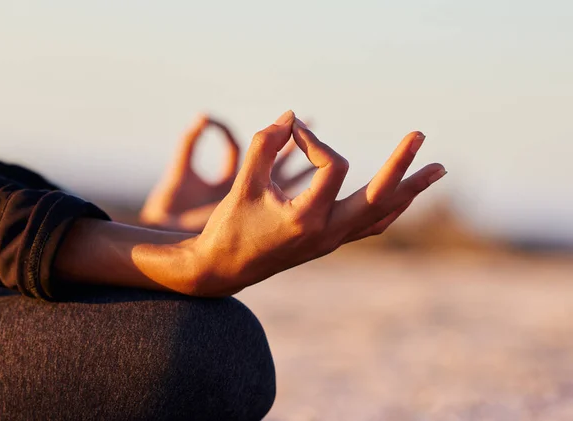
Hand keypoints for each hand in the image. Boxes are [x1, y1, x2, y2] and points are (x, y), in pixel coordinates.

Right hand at [55, 111, 444, 297]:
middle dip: (400, 165)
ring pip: (382, 215)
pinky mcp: (329, 243)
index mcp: (306, 218)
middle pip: (378, 196)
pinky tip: (403, 199)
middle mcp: (326, 233)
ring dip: (408, 191)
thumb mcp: (243, 183)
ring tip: (438, 171)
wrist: (223, 269)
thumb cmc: (230, 227)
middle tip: (419, 135)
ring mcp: (332, 241)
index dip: (314, 140)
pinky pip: (370, 227)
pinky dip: (389, 210)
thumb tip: (290, 117)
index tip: (290, 132)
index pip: (331, 165)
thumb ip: (265, 145)